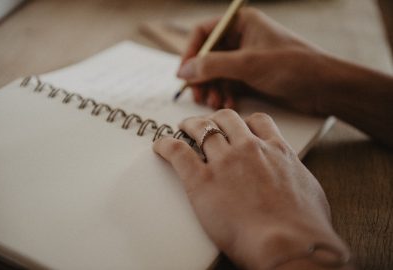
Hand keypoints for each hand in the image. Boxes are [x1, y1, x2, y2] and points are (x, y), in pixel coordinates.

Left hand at [153, 109, 349, 268]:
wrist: (288, 243)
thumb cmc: (304, 226)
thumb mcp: (308, 190)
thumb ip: (294, 175)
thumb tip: (292, 177)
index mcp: (275, 150)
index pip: (257, 121)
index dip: (244, 121)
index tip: (236, 126)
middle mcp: (249, 148)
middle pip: (226, 118)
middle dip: (214, 119)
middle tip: (206, 125)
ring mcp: (224, 161)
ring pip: (201, 128)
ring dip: (189, 125)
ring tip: (182, 128)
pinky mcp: (202, 180)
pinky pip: (177, 152)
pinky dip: (166, 145)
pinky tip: (160, 146)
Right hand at [177, 8, 333, 112]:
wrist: (323, 88)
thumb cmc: (292, 66)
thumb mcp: (247, 63)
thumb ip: (212, 65)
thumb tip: (183, 71)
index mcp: (241, 23)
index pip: (204, 33)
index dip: (191, 53)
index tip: (183, 74)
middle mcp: (242, 39)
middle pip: (208, 56)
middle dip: (202, 77)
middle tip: (198, 95)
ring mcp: (247, 59)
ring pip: (217, 72)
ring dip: (213, 89)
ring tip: (215, 104)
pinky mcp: (252, 76)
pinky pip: (229, 84)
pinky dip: (225, 94)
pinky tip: (228, 105)